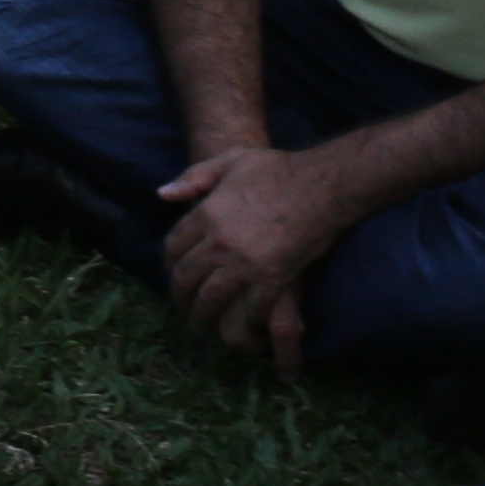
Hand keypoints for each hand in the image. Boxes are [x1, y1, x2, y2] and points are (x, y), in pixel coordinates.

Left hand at [154, 142, 352, 363]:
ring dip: (203, 316)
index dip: (170, 264)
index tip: (174, 274)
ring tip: (202, 324)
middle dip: (181, 296)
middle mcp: (220, 241)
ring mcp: (245, 263)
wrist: (322, 185)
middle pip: (187, 276)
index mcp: (207, 213)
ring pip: (211, 298)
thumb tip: (162, 194)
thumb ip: (194, 177)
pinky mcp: (273, 278)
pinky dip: (243, 320)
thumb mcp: (230, 161)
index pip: (174, 246)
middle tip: (183, 307)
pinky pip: (249, 309)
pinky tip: (241, 324)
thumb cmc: (277, 169)